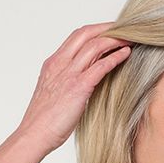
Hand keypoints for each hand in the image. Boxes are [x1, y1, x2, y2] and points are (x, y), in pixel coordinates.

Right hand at [15, 23, 133, 156]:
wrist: (33, 135)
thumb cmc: (42, 122)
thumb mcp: (53, 94)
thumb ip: (66, 82)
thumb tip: (84, 82)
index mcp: (53, 63)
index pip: (76, 37)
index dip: (95, 31)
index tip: (109, 32)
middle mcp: (60, 64)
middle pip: (86, 33)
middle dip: (107, 28)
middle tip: (124, 28)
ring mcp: (68, 74)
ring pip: (95, 45)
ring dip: (115, 40)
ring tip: (130, 40)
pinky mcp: (78, 87)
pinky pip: (100, 66)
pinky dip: (115, 57)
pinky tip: (126, 55)